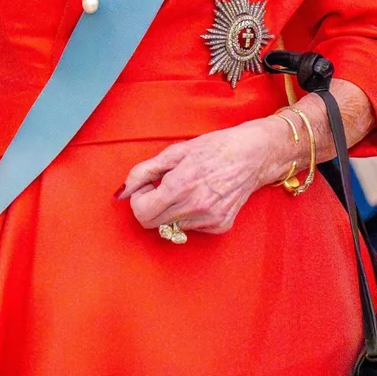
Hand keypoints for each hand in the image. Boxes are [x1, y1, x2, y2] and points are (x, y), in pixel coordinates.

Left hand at [118, 117, 290, 234]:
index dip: (138, 199)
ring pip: (171, 227)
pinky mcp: (220, 226)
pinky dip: (188, 214)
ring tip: (185, 188)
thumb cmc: (215, 147)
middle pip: (153, 224)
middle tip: (161, 187)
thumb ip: (145, 171)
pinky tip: (201, 196)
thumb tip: (123, 191)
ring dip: (170, 211)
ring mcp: (209, 219)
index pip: (142, 212)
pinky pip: (190, 228)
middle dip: (150, 206)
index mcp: (182, 184)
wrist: (253, 155)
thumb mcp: (176, 151)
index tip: (146, 186)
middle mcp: (196, 206)